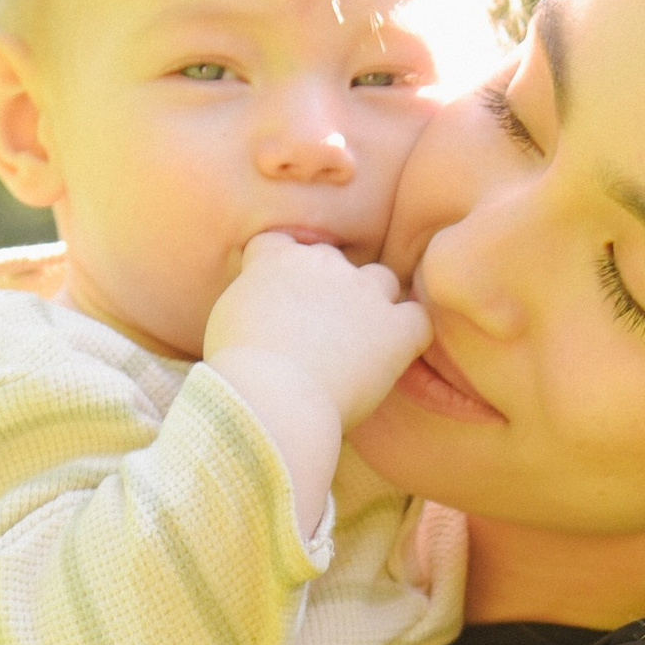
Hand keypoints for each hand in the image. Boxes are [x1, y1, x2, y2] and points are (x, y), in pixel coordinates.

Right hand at [205, 232, 430, 433]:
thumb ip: (252, 299)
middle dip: (326, 289)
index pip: (281, 245)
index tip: (279, 300)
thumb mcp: (227, 320)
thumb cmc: (238, 371)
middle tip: (315, 333)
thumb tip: (266, 307)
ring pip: (380, 280)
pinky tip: (396, 354)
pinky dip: (410, 333)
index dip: (282, 270)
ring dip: (373, 302)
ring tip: (357, 341)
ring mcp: (363, 294)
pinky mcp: (394, 329)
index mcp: (277, 259)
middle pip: (332, 261)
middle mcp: (323, 265)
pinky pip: (418, 320)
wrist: (270, 399)